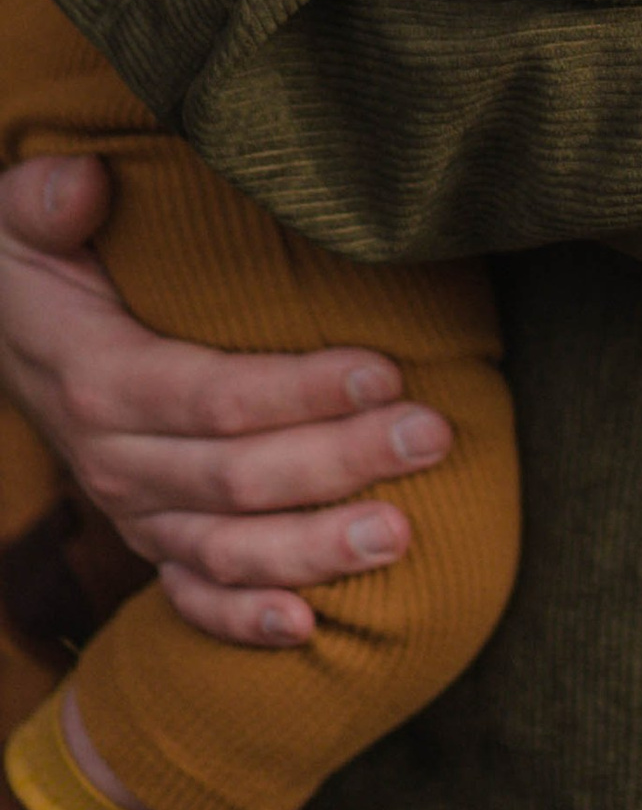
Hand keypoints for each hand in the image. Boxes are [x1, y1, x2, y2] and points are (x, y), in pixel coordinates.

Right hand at [0, 156, 450, 646]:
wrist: (2, 330)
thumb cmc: (39, 263)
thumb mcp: (19, 222)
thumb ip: (46, 202)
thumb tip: (84, 180)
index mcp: (98, 379)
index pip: (210, 396)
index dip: (297, 391)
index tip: (384, 370)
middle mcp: (115, 459)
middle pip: (237, 476)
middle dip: (340, 460)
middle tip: (430, 438)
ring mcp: (133, 509)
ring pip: (226, 547)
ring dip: (314, 549)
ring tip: (399, 535)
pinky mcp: (148, 536)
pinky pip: (189, 595)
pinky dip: (241, 621)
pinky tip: (306, 628)